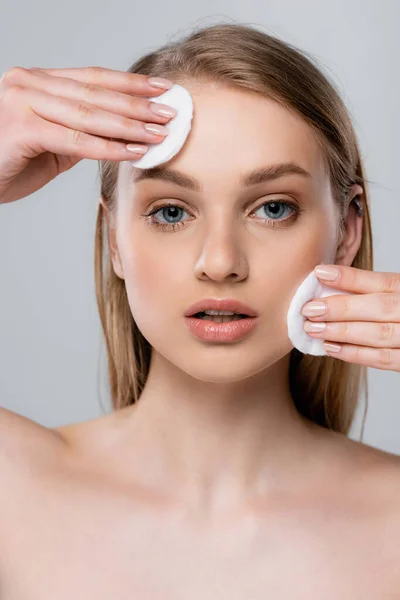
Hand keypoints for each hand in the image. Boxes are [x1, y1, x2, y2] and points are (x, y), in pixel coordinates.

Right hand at [0, 66, 174, 203]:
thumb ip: (79, 133)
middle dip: (137, 104)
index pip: (93, 78)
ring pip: (89, 114)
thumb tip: (119, 136)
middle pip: (96, 93)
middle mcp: (29, 84)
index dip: (130, 84)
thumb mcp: (50, 142)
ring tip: (158, 133)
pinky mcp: (21, 129)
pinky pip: (74, 139)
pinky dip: (107, 147)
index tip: (162, 89)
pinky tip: (132, 151)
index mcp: (38, 82)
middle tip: (170, 113)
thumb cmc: (9, 161)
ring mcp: (23, 104)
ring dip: (129, 125)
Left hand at [301, 265, 399, 370]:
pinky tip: (331, 348)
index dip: (350, 277)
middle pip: (378, 307)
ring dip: (342, 332)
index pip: (381, 281)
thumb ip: (372, 291)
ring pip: (378, 334)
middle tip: (309, 309)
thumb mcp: (397, 295)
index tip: (320, 273)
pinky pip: (383, 359)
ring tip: (313, 329)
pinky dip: (355, 354)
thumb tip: (328, 283)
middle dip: (340, 308)